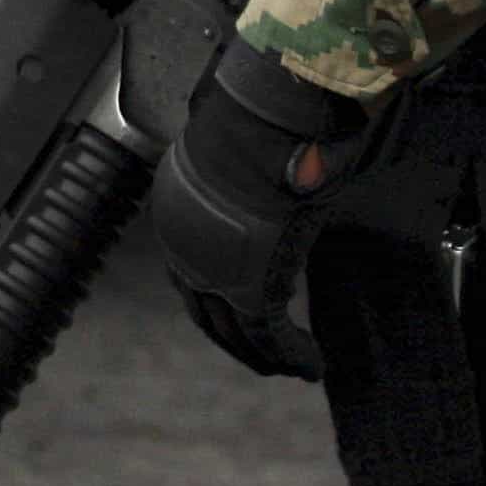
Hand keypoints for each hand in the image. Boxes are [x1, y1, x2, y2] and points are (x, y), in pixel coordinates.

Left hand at [151, 40, 376, 379]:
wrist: (263, 118)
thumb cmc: (261, 120)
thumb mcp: (243, 154)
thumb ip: (253, 178)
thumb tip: (280, 173)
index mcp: (175, 211)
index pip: (190, 272)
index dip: (216, 299)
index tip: (237, 314)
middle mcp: (182, 246)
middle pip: (206, 310)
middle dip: (235, 337)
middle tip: (264, 356)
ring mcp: (211, 269)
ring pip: (236, 331)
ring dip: (265, 355)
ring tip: (292, 367)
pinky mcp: (248, 286)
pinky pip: (269, 335)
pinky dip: (291, 355)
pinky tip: (310, 365)